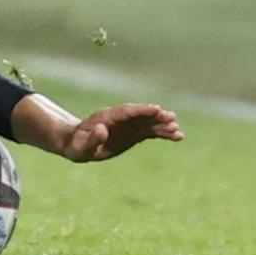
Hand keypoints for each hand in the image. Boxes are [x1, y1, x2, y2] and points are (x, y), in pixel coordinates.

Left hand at [58, 102, 183, 161]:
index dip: (141, 110)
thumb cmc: (77, 145)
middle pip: (140, 115)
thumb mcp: (81, 146)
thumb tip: (102, 129)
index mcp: (107, 117)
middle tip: (172, 117)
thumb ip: (92, 138)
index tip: (156, 109)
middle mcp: (120, 119)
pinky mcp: (134, 134)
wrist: (77, 143)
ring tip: (178, 131)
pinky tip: (177, 136)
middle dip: (155, 116)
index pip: (126, 111)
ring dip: (162, 126)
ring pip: (148, 123)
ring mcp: (128, 125)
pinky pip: (150, 132)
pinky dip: (163, 134)